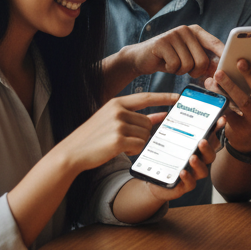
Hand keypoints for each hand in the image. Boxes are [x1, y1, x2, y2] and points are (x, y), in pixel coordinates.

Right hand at [59, 92, 179, 172]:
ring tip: (119, 144)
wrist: (72, 152)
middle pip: (147, 122)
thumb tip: (160, 115)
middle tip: (126, 139)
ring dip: (137, 143)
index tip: (179, 97)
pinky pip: (139, 145)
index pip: (146, 97)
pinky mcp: (118, 140)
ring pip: (145, 135)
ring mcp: (118, 124)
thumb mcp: (112, 121)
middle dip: (142, 133)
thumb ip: (135, 117)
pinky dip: (133, 150)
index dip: (164, 97)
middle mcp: (118, 110)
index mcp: (116, 102)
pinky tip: (119, 150)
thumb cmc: (93, 137)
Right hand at [121, 24, 223, 80]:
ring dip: (180, 71)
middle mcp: (186, 29)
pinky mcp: (162, 42)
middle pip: (203, 60)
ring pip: (188, 65)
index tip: (230, 65)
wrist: (141, 58)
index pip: (215, 43)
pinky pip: (175, 65)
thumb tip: (221, 72)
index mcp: (196, 31)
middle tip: (185, 69)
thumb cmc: (169, 59)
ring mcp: (174, 34)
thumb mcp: (188, 57)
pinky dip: (171, 69)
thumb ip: (204, 60)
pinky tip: (164, 63)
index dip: (223, 55)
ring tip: (172, 63)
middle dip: (195, 71)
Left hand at [144, 121, 221, 203]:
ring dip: (199, 164)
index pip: (211, 138)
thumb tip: (168, 112)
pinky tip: (182, 172)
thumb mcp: (169, 141)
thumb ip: (172, 129)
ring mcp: (193, 174)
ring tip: (192, 157)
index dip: (217, 129)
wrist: (155, 178)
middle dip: (208, 148)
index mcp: (197, 149)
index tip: (221, 119)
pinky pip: (190, 184)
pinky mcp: (184, 185)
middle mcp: (199, 161)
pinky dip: (188, 178)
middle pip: (210, 155)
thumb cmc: (165, 156)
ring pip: (203, 171)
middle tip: (201, 141)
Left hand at [207, 57, 250, 153]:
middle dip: (247, 74)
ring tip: (217, 76)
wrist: (246, 137)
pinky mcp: (242, 128)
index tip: (243, 58)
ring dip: (229, 86)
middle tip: (236, 62)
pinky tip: (211, 91)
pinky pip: (230, 112)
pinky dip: (221, 100)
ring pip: (243, 101)